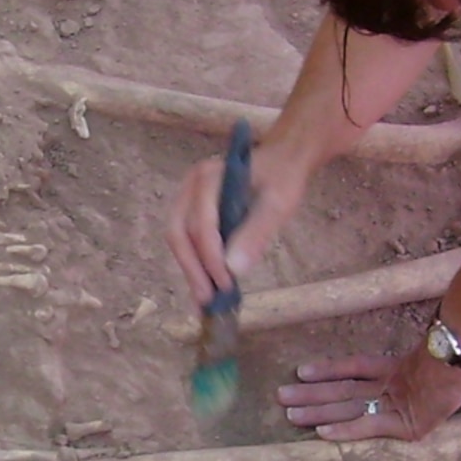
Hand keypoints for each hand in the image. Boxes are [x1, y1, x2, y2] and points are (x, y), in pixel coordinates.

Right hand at [168, 134, 312, 307]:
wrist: (282, 159)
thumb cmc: (282, 178)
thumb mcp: (278, 203)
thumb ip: (257, 233)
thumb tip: (234, 269)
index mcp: (209, 178)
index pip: (201, 225)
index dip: (211, 259)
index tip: (227, 286)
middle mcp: (190, 186)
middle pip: (180, 233)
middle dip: (193, 269)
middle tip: (207, 301)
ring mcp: (187, 197)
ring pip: (179, 238)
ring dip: (191, 269)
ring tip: (205, 298)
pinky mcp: (191, 208)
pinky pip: (186, 238)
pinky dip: (195, 261)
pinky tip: (206, 282)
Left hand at [277, 349, 460, 442]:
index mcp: (400, 372)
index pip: (355, 370)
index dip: (329, 372)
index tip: (302, 373)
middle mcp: (389, 385)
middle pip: (341, 390)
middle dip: (309, 395)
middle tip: (279, 397)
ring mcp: (392, 401)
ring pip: (345, 404)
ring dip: (313, 408)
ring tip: (285, 410)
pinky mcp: (401, 419)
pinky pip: (367, 425)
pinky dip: (343, 427)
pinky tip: (317, 431)